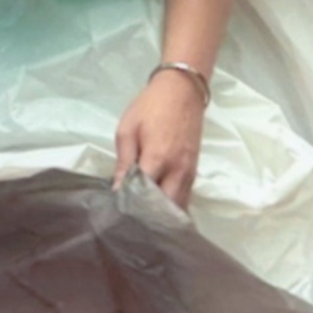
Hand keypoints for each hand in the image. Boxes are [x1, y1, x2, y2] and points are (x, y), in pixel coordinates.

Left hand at [115, 69, 208, 208]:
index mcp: (158, 159)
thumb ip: (124, 163)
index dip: (130, 207)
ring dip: (163, 215)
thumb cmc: (150, 106)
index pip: (144, 196)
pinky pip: (185, 198)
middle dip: (149, 218)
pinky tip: (159, 208)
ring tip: (144, 219)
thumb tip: (118, 190)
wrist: (183, 90)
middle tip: (131, 222)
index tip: (116, 215)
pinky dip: (173, 207)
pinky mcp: (195, 172)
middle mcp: (178, 172)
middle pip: (165, 209)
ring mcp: (190, 174)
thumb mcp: (128, 130)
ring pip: (179, 207)